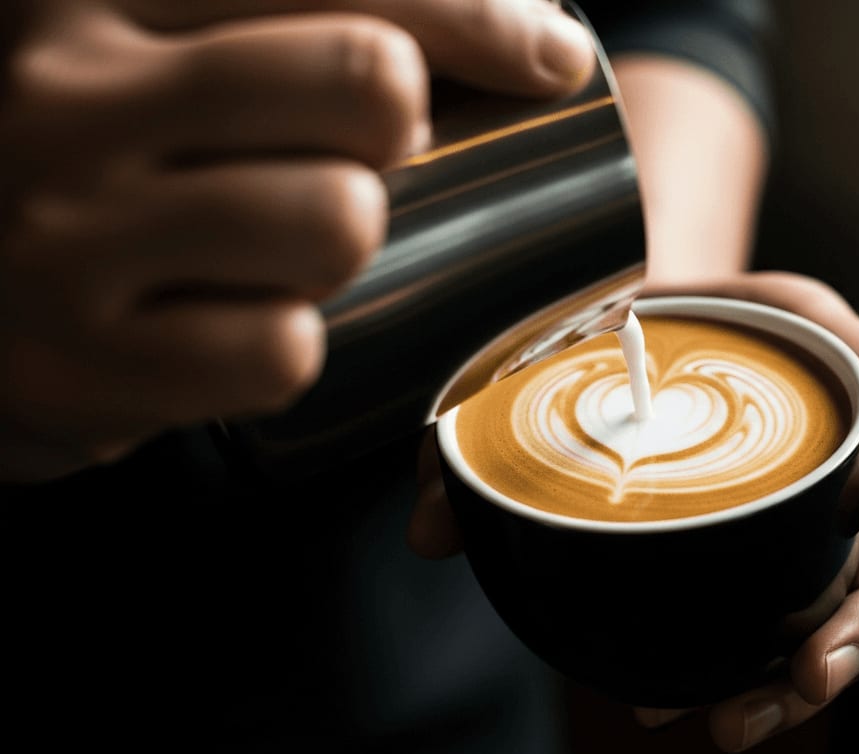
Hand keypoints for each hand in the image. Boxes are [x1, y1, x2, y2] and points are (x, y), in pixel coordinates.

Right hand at [0, 0, 595, 481]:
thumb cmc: (97, 160)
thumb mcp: (150, 49)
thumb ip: (280, 17)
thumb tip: (518, 23)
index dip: (478, 14)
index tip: (548, 56)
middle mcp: (64, 89)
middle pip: (367, 82)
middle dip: (398, 133)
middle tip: (360, 161)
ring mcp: (60, 232)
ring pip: (339, 221)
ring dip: (352, 245)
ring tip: (291, 249)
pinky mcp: (75, 364)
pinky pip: (281, 351)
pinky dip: (293, 347)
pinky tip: (246, 325)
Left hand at [408, 270, 858, 752]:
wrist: (631, 322)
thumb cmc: (612, 323)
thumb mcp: (558, 340)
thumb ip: (488, 423)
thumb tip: (428, 534)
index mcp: (818, 345)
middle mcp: (848, 422)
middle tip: (810, 675)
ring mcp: (834, 488)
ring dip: (831, 665)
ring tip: (739, 721)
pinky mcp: (808, 541)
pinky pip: (819, 610)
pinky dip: (773, 669)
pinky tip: (704, 706)